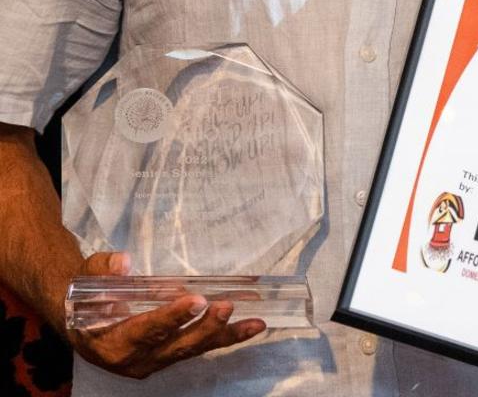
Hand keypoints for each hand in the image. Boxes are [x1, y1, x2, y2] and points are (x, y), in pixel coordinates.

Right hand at [67, 252, 266, 378]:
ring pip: (193, 349)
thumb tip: (123, 262)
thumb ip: (103, 270)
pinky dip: (226, 337)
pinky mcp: (169, 355)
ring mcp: (155, 360)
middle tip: (226, 306)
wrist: (79, 320)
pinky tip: (252, 327)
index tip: (195, 300)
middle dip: (204, 327)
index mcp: (114, 342)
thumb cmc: (84, 295)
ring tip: (255, 322)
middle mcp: (137, 359)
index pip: (146, 331)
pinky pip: (199, 348)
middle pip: (176, 346)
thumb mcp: (86, 277)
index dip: (170, 317)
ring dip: (224, 334)